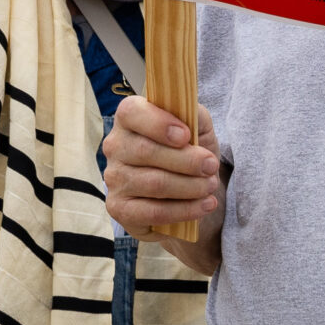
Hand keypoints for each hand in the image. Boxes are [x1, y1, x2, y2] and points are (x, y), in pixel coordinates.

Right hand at [103, 97, 224, 273]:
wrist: (187, 191)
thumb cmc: (188, 152)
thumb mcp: (197, 128)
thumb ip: (194, 114)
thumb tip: (190, 112)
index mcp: (129, 118)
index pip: (132, 113)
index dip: (159, 124)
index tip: (186, 136)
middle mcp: (115, 146)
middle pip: (146, 151)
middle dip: (187, 160)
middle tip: (211, 166)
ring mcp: (113, 179)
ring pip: (154, 183)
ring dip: (190, 186)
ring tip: (211, 185)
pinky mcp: (119, 208)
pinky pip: (153, 211)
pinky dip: (185, 210)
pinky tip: (204, 205)